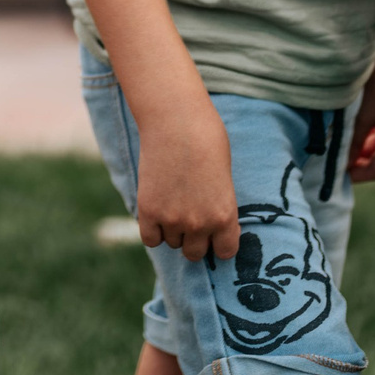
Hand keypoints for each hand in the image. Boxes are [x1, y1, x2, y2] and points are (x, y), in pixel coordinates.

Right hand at [131, 96, 240, 260]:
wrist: (177, 121)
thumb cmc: (206, 141)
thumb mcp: (223, 180)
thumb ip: (217, 207)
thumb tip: (208, 227)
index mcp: (226, 216)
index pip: (224, 252)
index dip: (217, 242)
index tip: (212, 231)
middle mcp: (200, 224)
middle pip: (194, 252)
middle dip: (193, 238)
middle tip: (188, 215)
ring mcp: (173, 219)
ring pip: (172, 243)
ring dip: (172, 230)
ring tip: (172, 201)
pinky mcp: (148, 211)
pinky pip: (150, 239)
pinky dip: (153, 230)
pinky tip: (156, 210)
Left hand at [346, 52, 374, 184]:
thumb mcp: (362, 116)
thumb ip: (353, 143)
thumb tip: (342, 165)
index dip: (358, 175)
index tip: (335, 176)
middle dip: (360, 165)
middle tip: (334, 166)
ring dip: (362, 152)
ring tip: (339, 152)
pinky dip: (367, 139)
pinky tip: (349, 136)